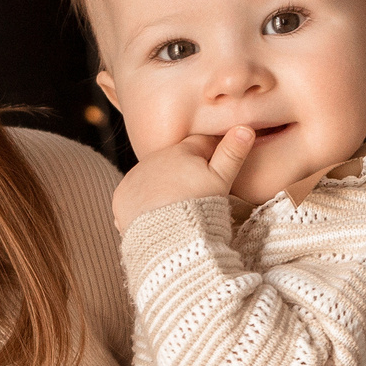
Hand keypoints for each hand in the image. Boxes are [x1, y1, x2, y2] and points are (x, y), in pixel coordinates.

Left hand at [109, 125, 255, 231]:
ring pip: (153, 177)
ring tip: (176, 208)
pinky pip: (134, 196)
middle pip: (173, 161)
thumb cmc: (201, 207)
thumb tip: (245, 128)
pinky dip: (143, 203)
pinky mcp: (120, 198)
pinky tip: (155, 216)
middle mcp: (152, 159)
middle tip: (196, 195)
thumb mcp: (221, 180)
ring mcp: (134, 178)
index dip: (212, 156)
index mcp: (180, 152)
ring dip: (162, 187)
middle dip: (184, 172)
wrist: (168, 238)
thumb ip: (232, 153)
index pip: (200, 145)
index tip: (217, 173)